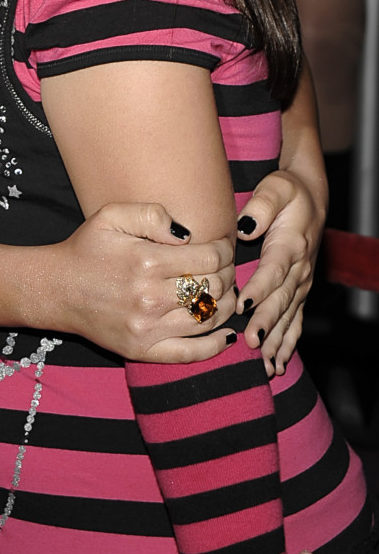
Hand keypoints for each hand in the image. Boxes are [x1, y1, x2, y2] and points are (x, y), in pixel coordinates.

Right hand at [52, 202, 235, 362]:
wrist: (56, 288)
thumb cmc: (86, 248)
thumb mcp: (111, 215)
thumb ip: (152, 214)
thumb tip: (188, 234)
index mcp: (146, 261)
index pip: (210, 258)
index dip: (225, 251)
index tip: (223, 248)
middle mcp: (150, 297)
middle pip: (214, 288)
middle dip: (228, 274)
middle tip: (225, 268)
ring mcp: (147, 328)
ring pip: (209, 319)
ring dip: (226, 305)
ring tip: (224, 293)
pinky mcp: (141, 350)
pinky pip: (190, 353)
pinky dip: (215, 346)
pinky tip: (226, 334)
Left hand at [236, 169, 322, 375]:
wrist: (310, 199)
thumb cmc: (287, 192)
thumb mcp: (276, 188)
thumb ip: (261, 206)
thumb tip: (245, 226)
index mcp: (290, 246)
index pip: (273, 271)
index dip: (259, 289)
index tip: (243, 305)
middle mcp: (299, 270)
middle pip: (280, 301)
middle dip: (266, 323)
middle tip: (250, 342)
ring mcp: (301, 285)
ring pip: (287, 317)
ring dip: (275, 341)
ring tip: (262, 364)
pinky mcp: (299, 293)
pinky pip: (294, 322)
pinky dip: (286, 344)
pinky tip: (276, 364)